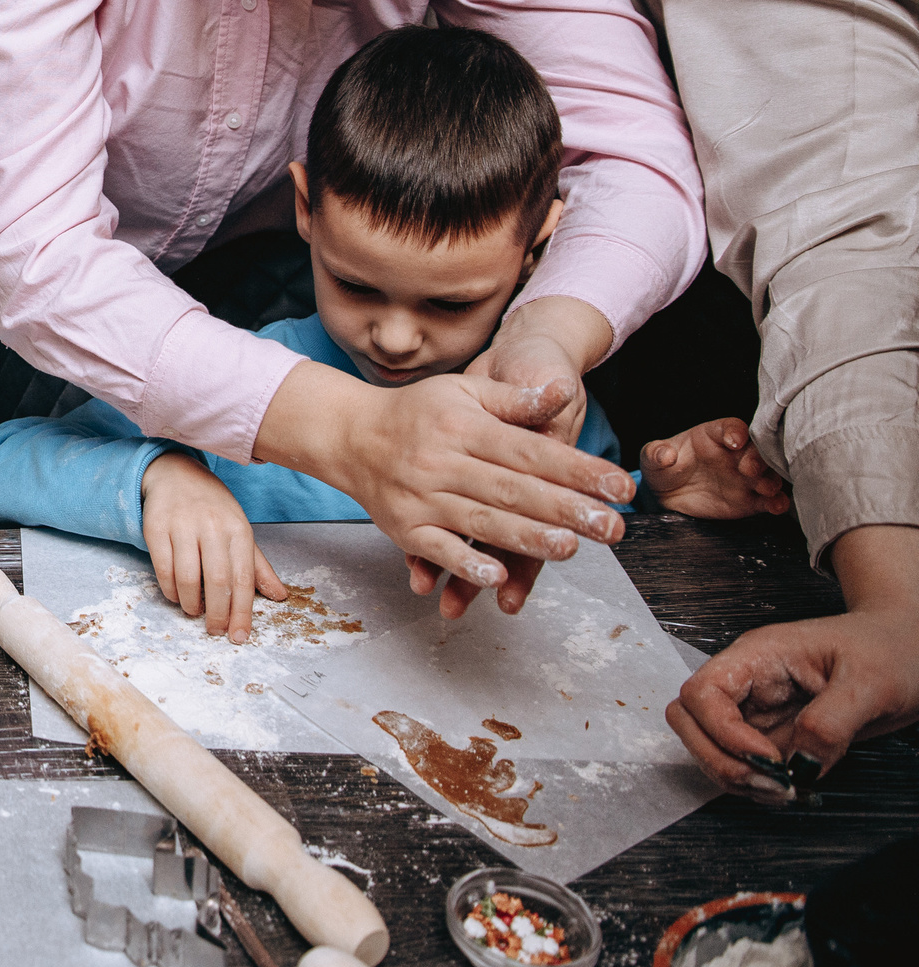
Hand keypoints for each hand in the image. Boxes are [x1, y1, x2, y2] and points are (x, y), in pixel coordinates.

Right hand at [140, 452, 285, 643]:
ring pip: (187, 577)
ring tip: (194, 611)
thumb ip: (257, 566)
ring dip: (191, 603)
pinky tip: (176, 595)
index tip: (239, 636)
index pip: (243, 578)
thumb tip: (279, 596)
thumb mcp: (240, 530)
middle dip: (217, 613)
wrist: (176, 474)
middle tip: (215, 630)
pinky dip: (169, 589)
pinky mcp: (156, 528)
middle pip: (217, 581)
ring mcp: (182, 526)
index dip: (242, 612)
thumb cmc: (212, 507)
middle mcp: (212, 526)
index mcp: (238, 529)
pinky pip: (163, 568)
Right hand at [257, 360, 632, 620]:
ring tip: (571, 547)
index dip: (578, 469)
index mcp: (463, 426)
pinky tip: (496, 575)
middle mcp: (441, 461)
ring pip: (481, 520)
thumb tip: (561, 391)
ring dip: (527, 537)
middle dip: (566, 509)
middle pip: (512, 489)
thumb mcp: (463, 391)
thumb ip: (514, 398)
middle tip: (611, 526)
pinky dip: (464, 563)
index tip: (619, 486)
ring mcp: (421, 497)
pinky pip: (436, 548)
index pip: (530, 450)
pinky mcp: (404, 527)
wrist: (348, 435)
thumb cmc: (416, 413)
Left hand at [642, 419, 792, 519]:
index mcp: (713, 436)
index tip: (734, 440)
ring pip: (769, 474)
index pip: (731, 427)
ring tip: (764, 487)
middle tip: (750, 469)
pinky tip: (776, 506)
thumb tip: (665, 455)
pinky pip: (769, 500)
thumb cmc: (663, 468)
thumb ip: (656, 453)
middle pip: (757, 450)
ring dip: (771, 479)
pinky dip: (777, 502)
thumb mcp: (652, 457)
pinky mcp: (750, 500)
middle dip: (758, 458)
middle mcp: (735, 455)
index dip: (735, 432)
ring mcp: (745, 478)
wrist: (667, 497)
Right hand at [666, 526, 918, 796]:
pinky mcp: (773, 733)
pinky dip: (756, 783)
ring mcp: (757, 709)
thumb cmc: (890, 649)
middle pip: (689, 720)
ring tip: (784, 791)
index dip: (722, 732)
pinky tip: (791, 787)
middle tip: (769, 784)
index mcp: (759, 655)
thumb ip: (831, 723)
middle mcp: (747, 682)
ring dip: (735, 776)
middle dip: (719, 759)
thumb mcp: (870, 682)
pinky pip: (743, 762)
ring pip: (709, 746)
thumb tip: (797, 765)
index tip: (768, 759)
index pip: (702, 693)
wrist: (910, 649)